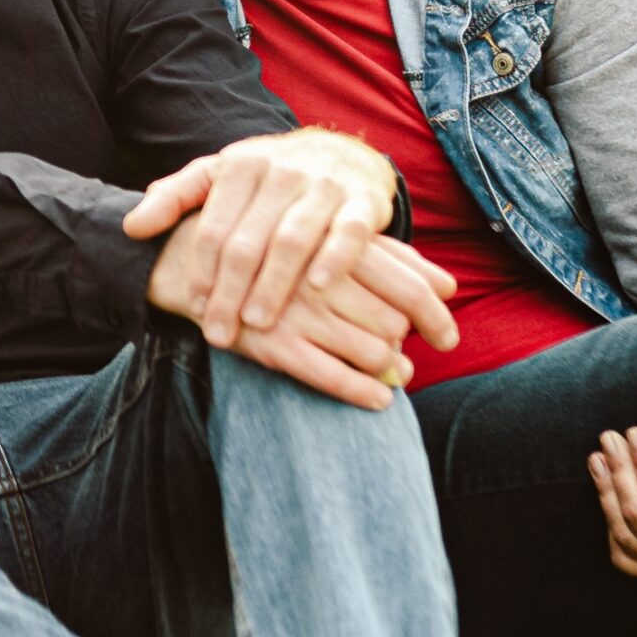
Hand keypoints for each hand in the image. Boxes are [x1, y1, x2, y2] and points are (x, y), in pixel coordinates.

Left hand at [130, 129, 443, 352]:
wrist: (341, 152)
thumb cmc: (268, 176)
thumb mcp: (217, 176)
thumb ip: (174, 197)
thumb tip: (131, 228)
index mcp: (239, 166)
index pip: (212, 228)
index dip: (200, 272)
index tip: (193, 309)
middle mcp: (280, 172)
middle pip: (247, 241)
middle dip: (229, 292)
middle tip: (219, 332)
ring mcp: (323, 185)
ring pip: (292, 240)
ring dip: (273, 285)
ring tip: (257, 324)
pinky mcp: (364, 201)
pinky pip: (349, 232)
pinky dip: (333, 258)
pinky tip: (316, 287)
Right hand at [152, 219, 453, 408]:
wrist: (187, 257)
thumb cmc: (273, 245)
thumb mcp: (326, 237)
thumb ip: (391, 257)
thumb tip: (448, 286)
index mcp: (334, 241)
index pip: (409, 284)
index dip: (436, 316)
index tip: (446, 338)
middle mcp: (318, 274)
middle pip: (395, 321)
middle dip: (406, 344)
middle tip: (406, 354)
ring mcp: (295, 310)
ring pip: (373, 351)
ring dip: (390, 370)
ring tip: (393, 373)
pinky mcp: (270, 342)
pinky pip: (333, 377)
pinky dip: (364, 393)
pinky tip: (379, 399)